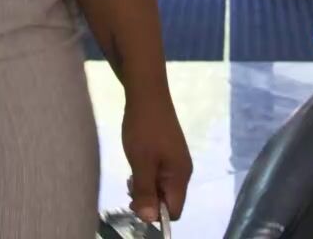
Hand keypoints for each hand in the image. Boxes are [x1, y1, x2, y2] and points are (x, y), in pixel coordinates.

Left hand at [121, 87, 190, 225]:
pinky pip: (159, 174)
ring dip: (145, 187)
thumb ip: (145, 191)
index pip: (174, 211)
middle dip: (149, 200)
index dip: (155, 213)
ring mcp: (176, 161)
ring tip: (131, 174)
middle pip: (168, 200)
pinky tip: (135, 164)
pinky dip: (146, 175)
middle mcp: (183, 171)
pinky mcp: (168, 152)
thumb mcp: (141, 162)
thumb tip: (149, 219)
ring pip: (162, 187)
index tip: (136, 201)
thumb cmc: (144, 128)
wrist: (147, 93)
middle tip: (129, 186)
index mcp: (180, 176)